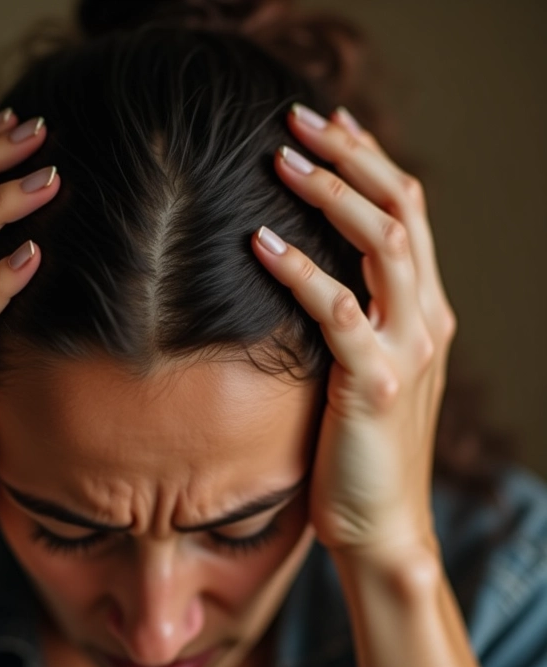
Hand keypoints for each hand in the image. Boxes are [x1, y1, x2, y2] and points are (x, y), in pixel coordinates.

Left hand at [251, 104, 456, 559]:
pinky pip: (338, 312)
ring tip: (278, 160)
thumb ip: (355, 322)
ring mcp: (407, 349)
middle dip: (351, 156)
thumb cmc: (360, 450)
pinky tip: (261, 242)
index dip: (371, 162)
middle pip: (401, 211)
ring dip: (331, 194)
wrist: (381, 526)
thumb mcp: (368, 372)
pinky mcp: (375, 384)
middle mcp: (426, 320)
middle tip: (297, 120)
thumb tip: (308, 276)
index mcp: (424, 313)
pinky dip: (301, 271)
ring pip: (383, 247)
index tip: (328, 125)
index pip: (407, 215)